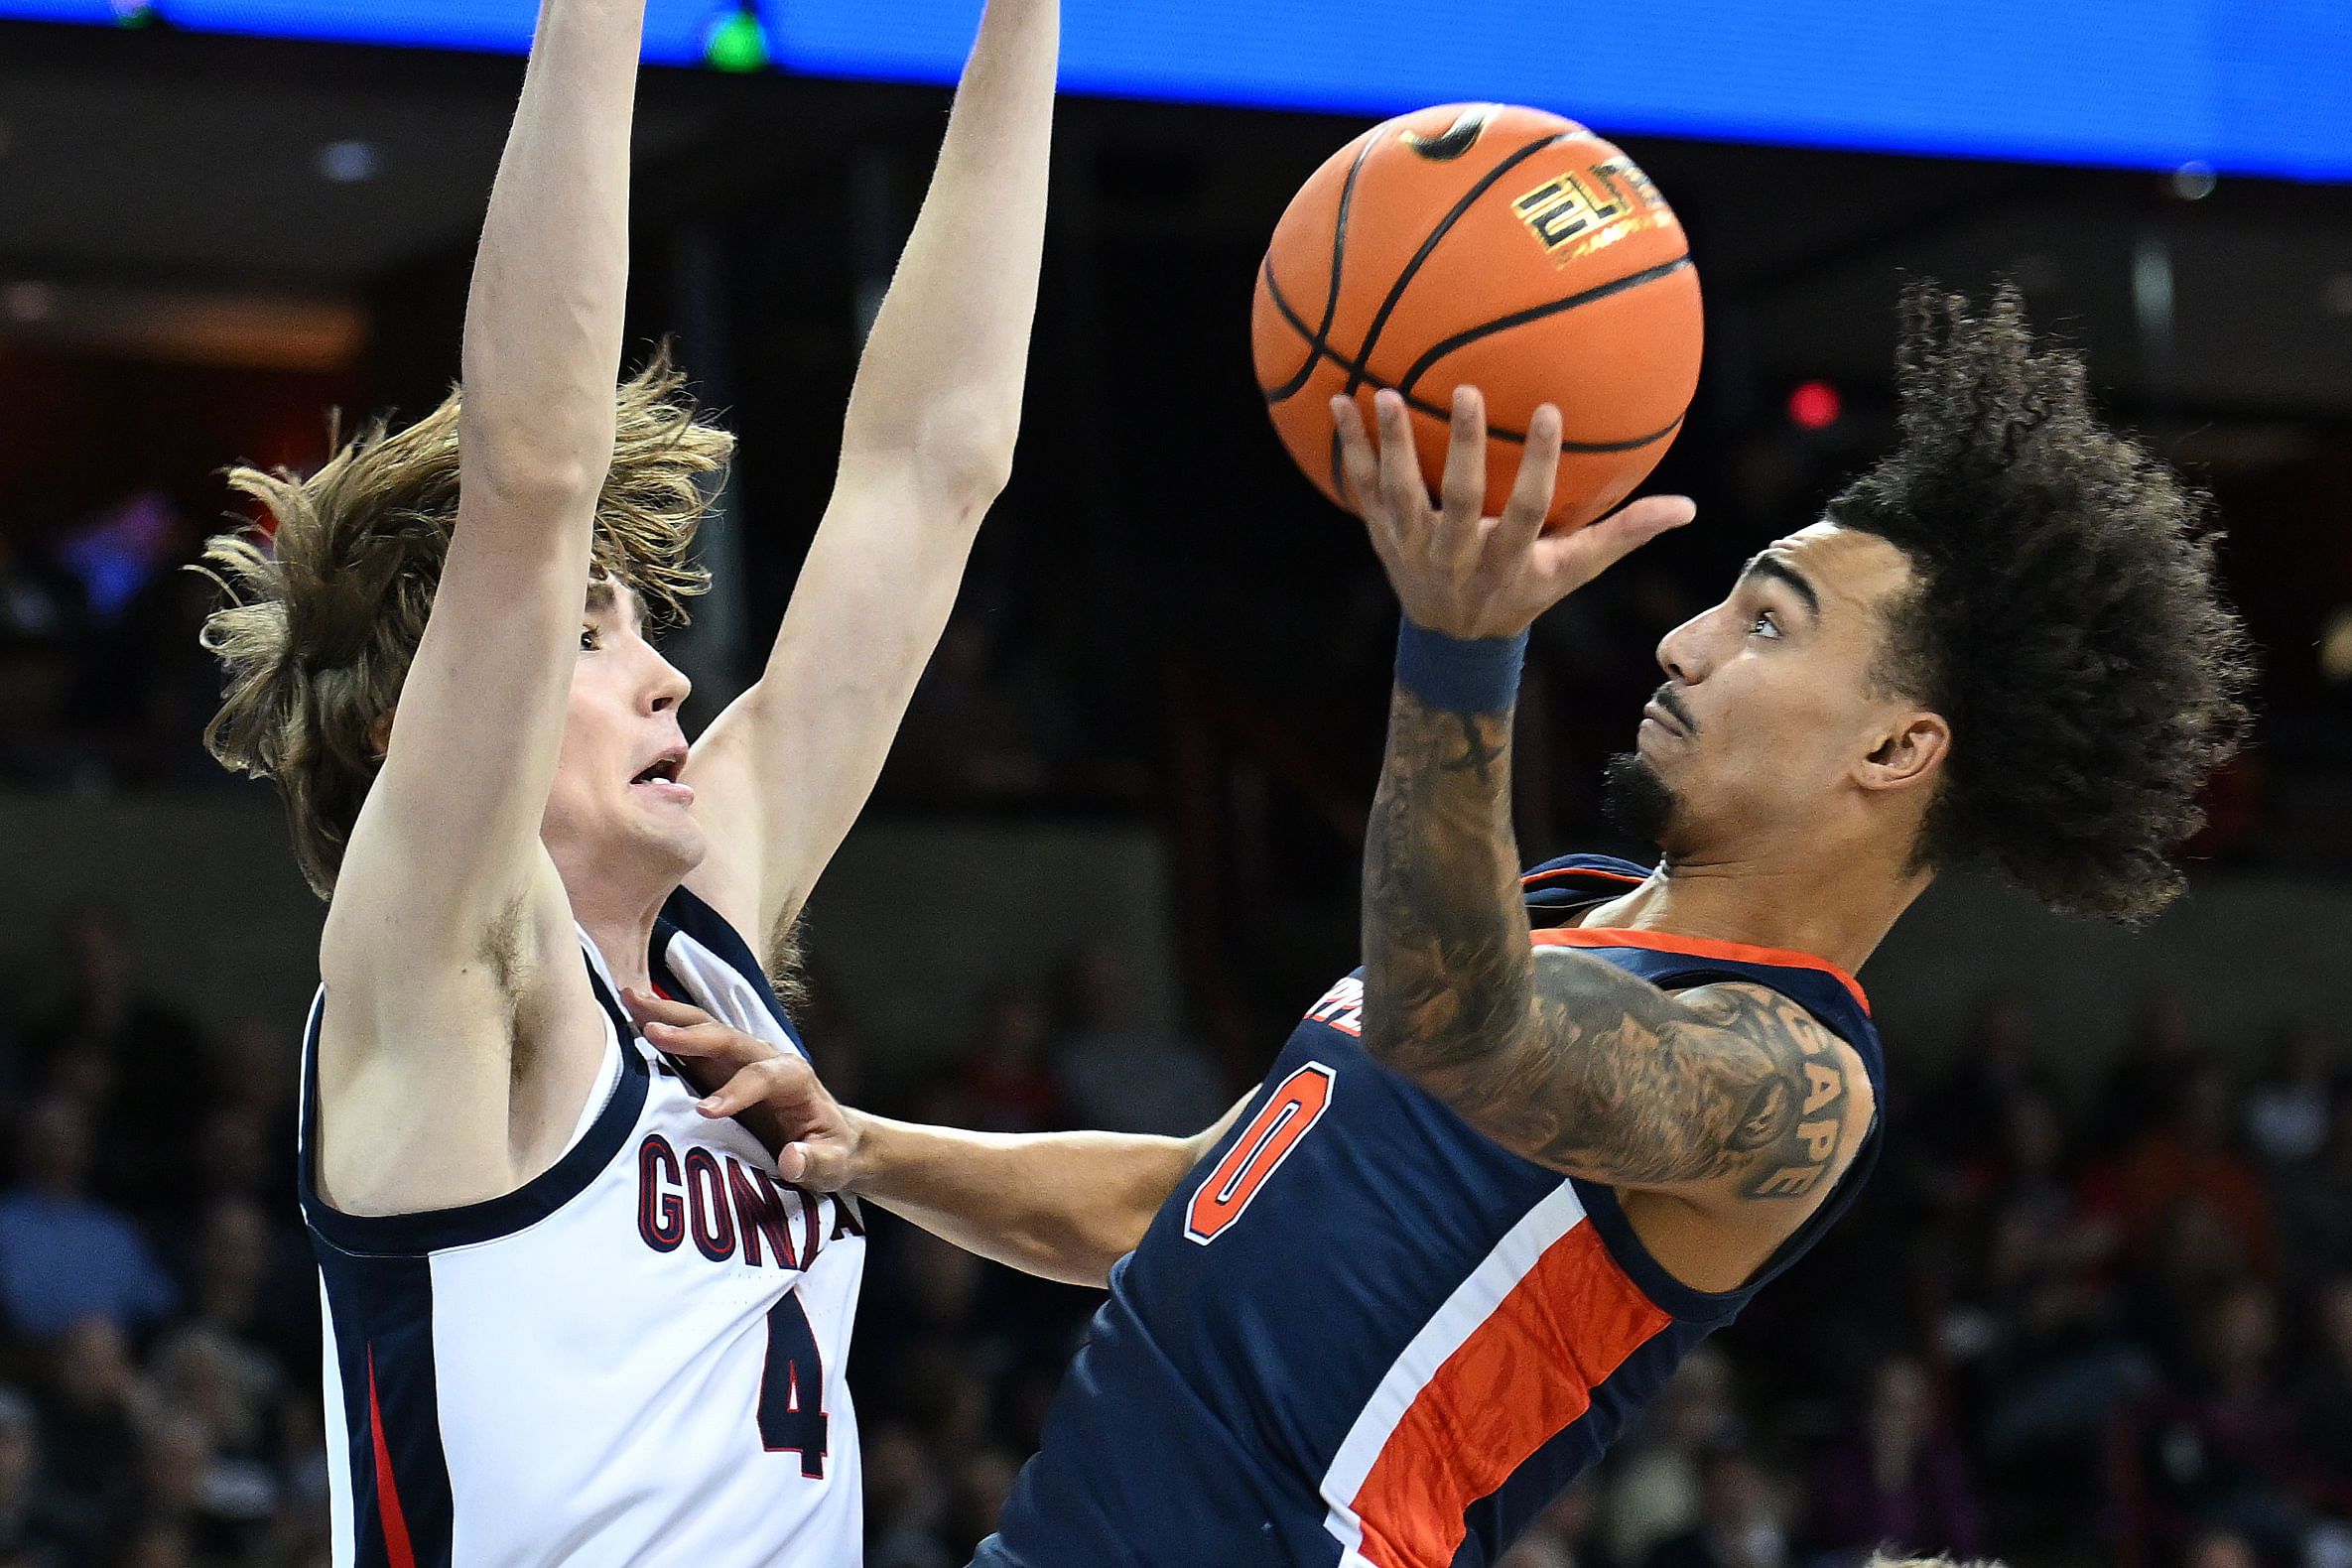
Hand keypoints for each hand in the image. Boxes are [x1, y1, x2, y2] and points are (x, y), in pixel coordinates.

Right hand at [619, 988, 860, 1189]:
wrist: (833, 1139)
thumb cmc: (832, 1151)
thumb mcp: (833, 1164)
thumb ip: (817, 1162)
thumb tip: (792, 1159)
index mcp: (794, 1078)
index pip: (763, 1076)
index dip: (735, 1091)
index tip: (704, 1112)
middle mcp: (766, 1058)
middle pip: (727, 1038)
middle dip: (690, 1033)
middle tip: (649, 1028)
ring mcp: (741, 1060)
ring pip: (705, 1030)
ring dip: (668, 1016)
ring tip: (630, 999)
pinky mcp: (720, 1069)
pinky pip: (691, 1044)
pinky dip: (664, 1028)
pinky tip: (633, 1016)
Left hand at [1331, 386, 1694, 639]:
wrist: (1452, 640)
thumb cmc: (1523, 591)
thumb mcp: (1573, 571)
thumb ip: (1624, 535)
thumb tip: (1688, 506)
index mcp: (1507, 560)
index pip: (1525, 511)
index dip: (1537, 466)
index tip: (1549, 412)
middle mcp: (1457, 555)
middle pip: (1457, 501)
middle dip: (1458, 449)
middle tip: (1463, 390)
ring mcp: (1413, 547)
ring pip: (1400, 494)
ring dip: (1392, 445)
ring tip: (1385, 394)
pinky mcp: (1382, 536)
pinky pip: (1360, 489)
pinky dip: (1348, 448)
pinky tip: (1338, 400)